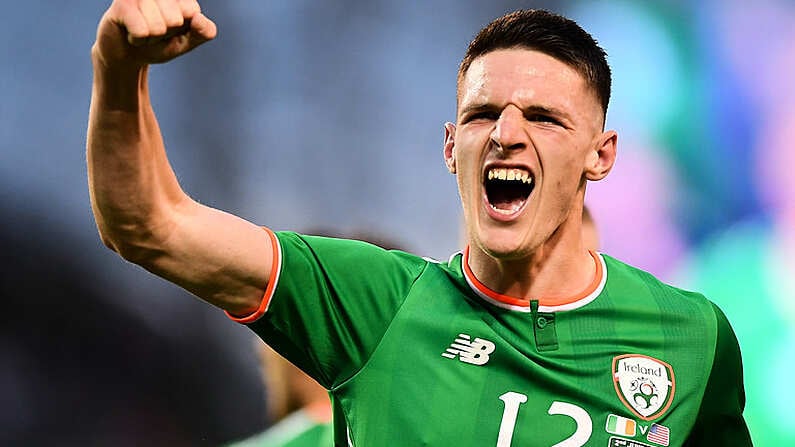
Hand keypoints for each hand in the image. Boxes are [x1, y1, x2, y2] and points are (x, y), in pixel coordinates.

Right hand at [92, 0, 216, 69]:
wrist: (127, 54)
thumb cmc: (158, 44)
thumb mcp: (186, 41)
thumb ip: (203, 32)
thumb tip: (199, 18)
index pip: (192, 13)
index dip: (182, 29)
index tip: (171, 28)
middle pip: (174, 20)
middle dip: (165, 34)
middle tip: (154, 31)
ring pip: (157, 27)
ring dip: (150, 38)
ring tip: (142, 30)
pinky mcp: (122, 4)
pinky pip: (141, 31)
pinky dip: (138, 40)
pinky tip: (131, 33)